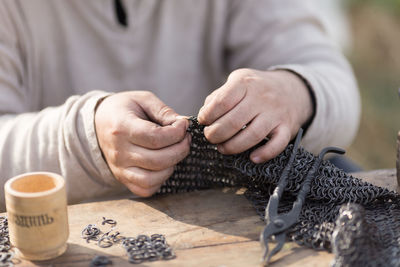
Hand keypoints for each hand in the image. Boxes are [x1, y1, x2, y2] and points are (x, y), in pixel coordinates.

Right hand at [95, 91, 190, 196]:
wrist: (99, 121)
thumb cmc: (124, 109)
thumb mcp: (143, 99)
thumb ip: (164, 111)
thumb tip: (183, 124)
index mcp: (122, 127)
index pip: (156, 138)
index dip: (177, 133)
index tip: (183, 125)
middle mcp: (119, 151)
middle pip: (158, 160)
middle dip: (180, 149)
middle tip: (186, 139)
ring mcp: (120, 168)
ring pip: (152, 179)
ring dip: (172, 166)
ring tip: (176, 152)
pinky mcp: (123, 178)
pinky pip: (145, 189)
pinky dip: (160, 181)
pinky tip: (165, 165)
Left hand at [198, 69, 312, 162]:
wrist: (291, 89)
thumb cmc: (255, 89)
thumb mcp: (237, 82)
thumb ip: (218, 97)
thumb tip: (204, 116)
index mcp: (245, 83)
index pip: (222, 101)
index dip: (208, 115)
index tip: (203, 121)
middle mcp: (262, 97)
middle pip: (234, 121)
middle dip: (216, 134)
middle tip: (210, 138)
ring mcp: (276, 113)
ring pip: (253, 135)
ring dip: (233, 146)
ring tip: (222, 148)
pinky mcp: (287, 127)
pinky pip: (277, 144)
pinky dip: (264, 154)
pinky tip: (252, 158)